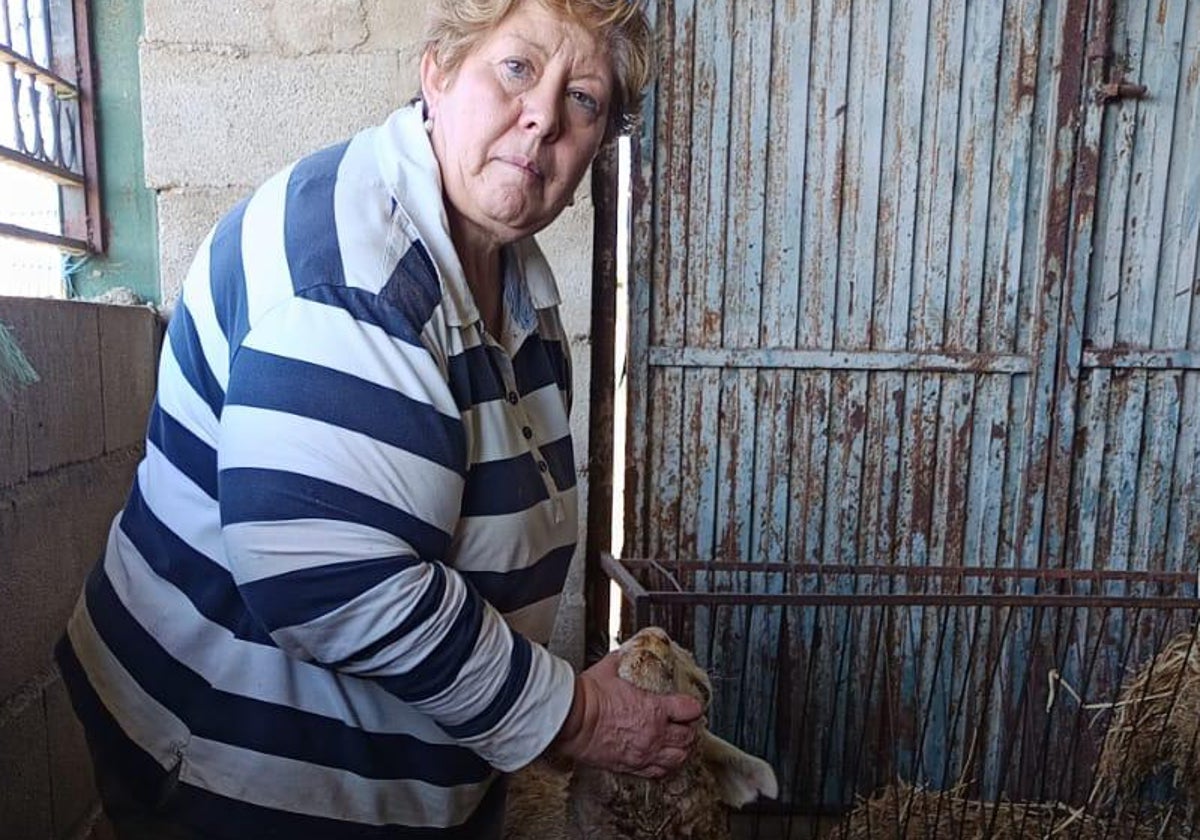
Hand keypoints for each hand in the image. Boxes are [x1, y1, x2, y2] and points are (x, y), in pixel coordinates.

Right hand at [552, 650, 703, 777]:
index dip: (694, 707)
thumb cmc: (589, 697)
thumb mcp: (609, 669)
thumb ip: (621, 661)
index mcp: (655, 708)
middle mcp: (655, 733)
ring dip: (682, 750)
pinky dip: (665, 767)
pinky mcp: (631, 767)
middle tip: (688, 726)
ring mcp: (644, 753)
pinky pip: (658, 772)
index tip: (692, 707)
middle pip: (688, 737)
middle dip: (691, 730)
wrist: (572, 721)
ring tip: (680, 745)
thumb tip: (623, 653)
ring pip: (678, 758)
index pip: (690, 710)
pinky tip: (664, 761)